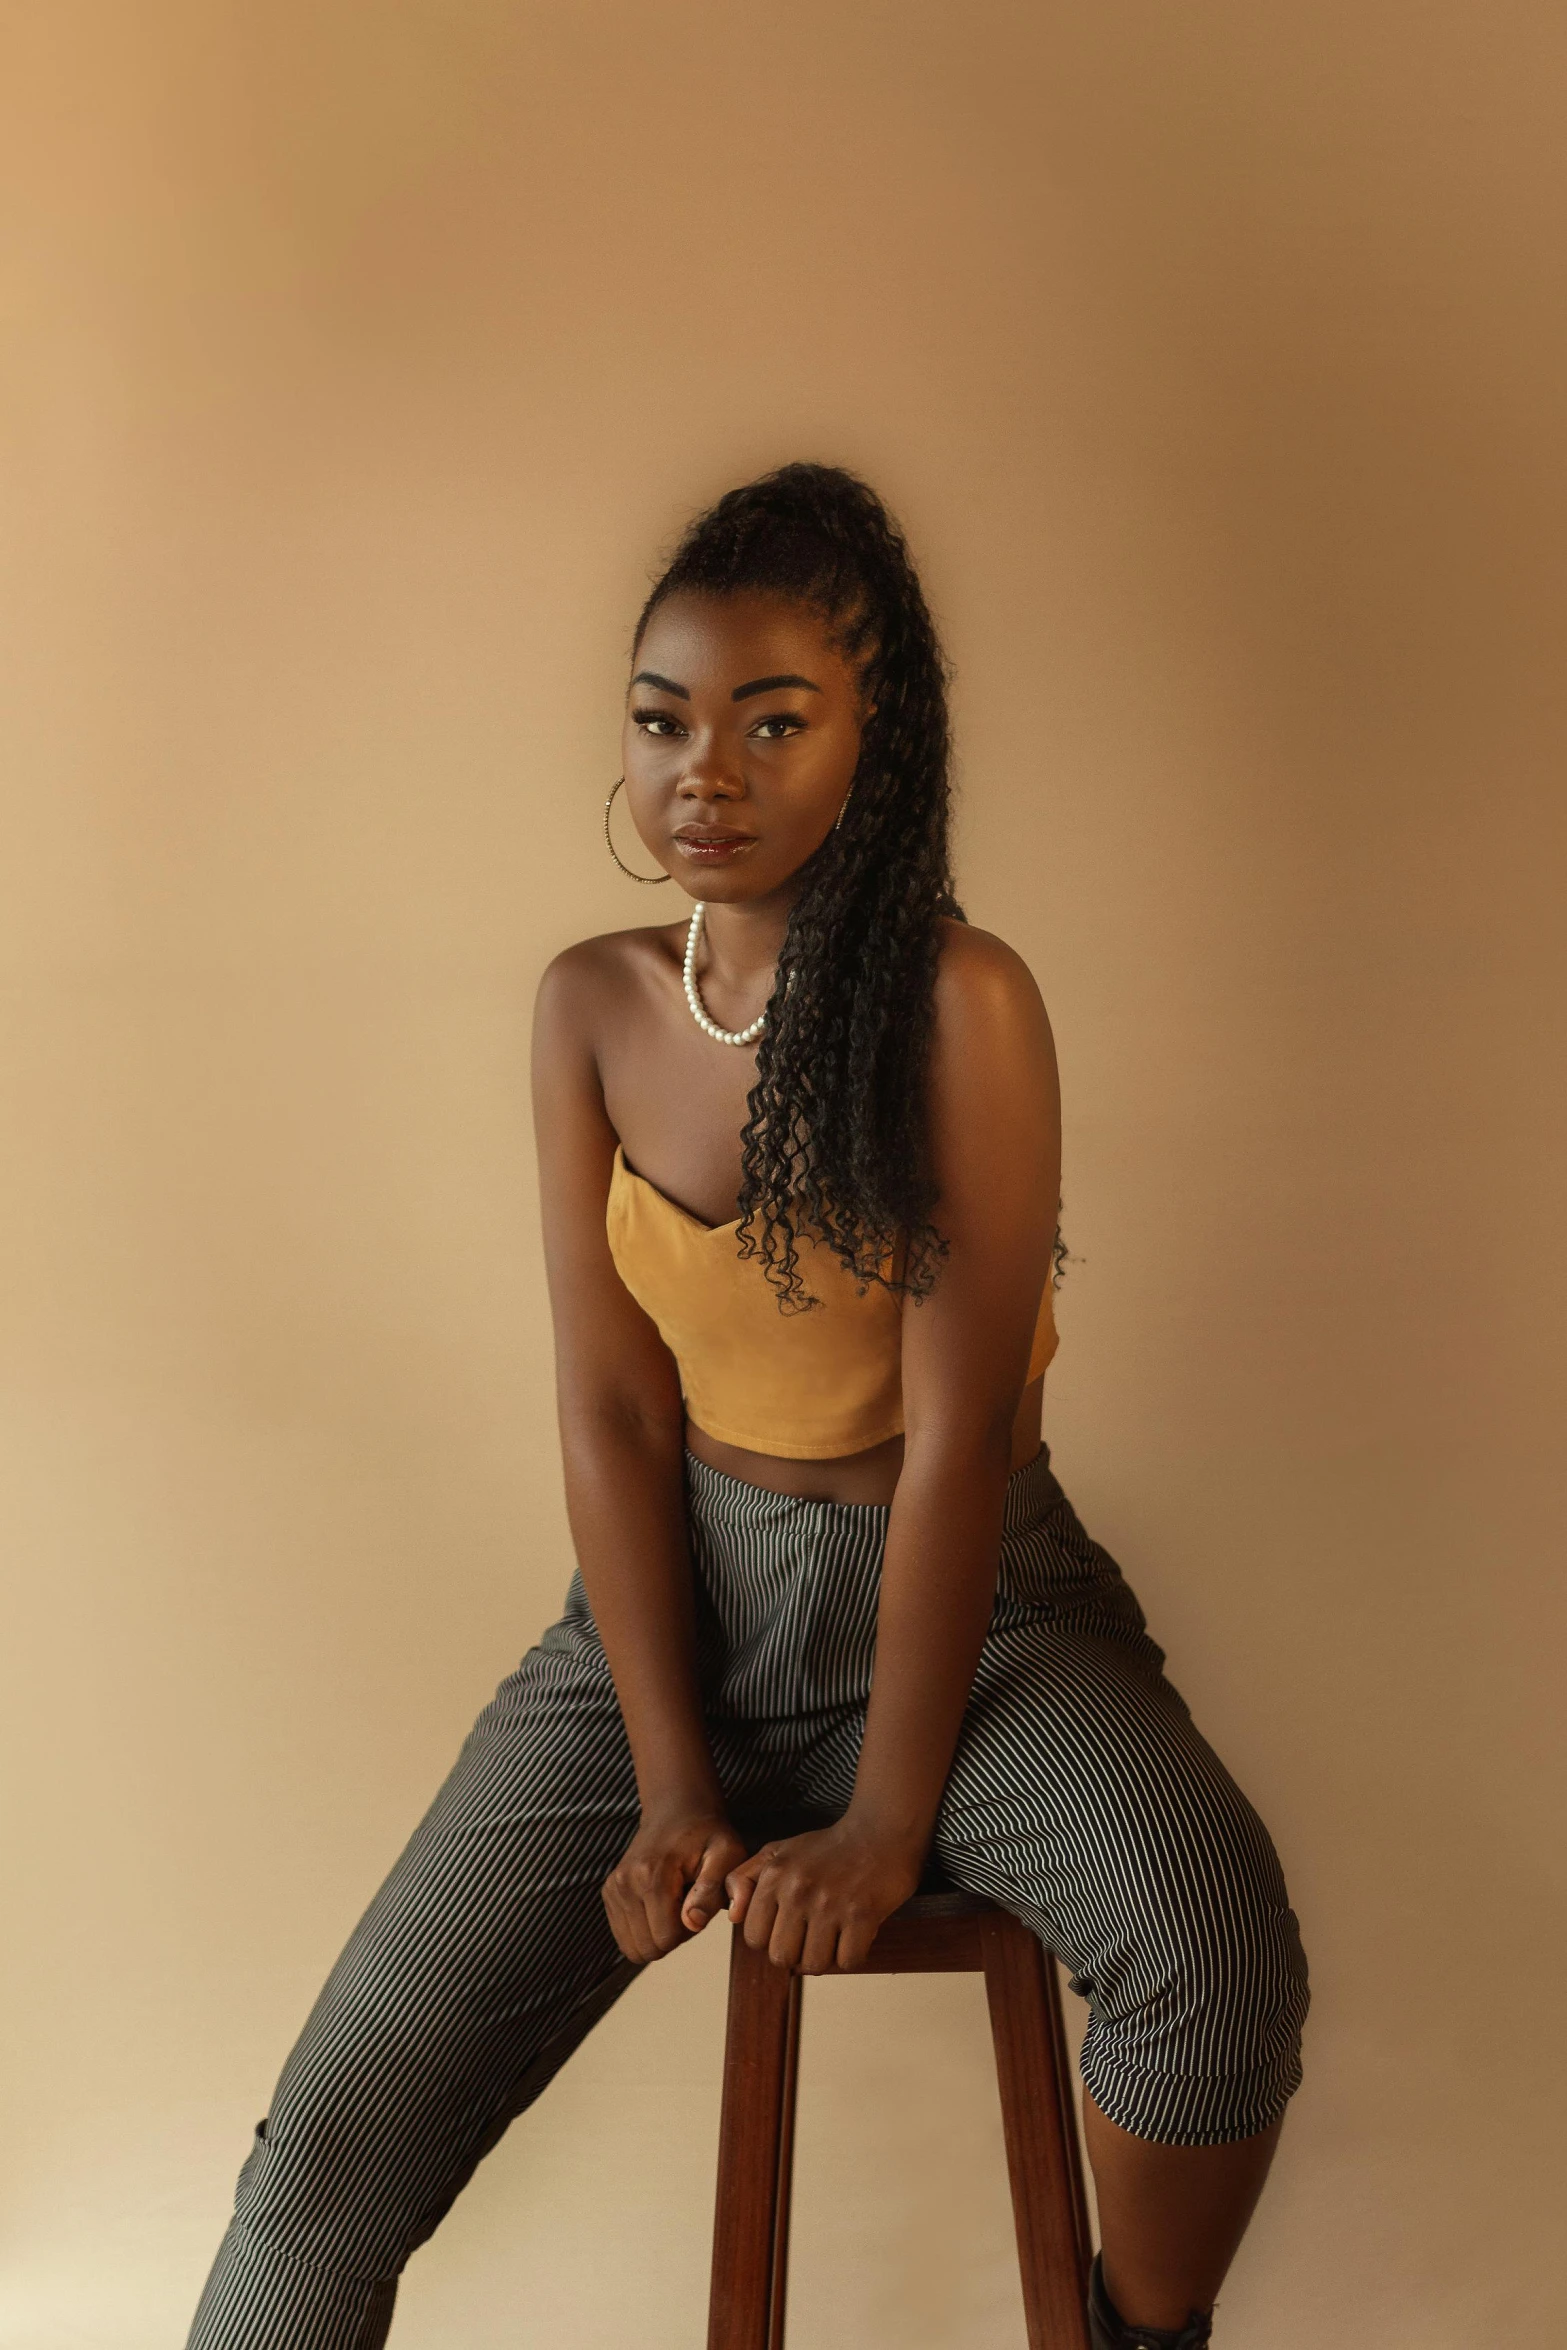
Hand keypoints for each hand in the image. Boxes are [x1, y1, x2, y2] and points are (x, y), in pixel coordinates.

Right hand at [601, 1804, 750, 1963]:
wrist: (677, 1810)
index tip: (698, 1902)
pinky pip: (625, 1938)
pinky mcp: (609, 1893)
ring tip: (675, 1903)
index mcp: (652, 1875)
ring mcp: (613, 1888)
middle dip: (673, 1936)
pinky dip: (645, 1929)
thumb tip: (692, 1923)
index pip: (667, 1938)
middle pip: (648, 1948)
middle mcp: (625, 1883)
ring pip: (634, 1948)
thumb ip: (712, 1891)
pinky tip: (660, 1903)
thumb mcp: (726, 1855)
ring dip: (658, 1934)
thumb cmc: (708, 1835)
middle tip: (688, 1904)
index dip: (690, 1929)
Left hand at [723, 1816, 924, 1973]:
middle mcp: (798, 1890)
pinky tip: (854, 1935)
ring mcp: (830, 1904)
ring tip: (833, 1936)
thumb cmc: (826, 1848)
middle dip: (796, 1953)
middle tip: (812, 1936)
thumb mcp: (777, 1852)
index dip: (770, 1939)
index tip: (788, 1928)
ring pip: (814, 1965)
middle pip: (782, 1957)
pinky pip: (848, 1961)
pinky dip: (852, 1955)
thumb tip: (733, 1916)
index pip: (754, 1937)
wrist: (879, 1830)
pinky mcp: (862, 1915)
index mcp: (775, 1876)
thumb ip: (743, 1879)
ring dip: (825, 1958)